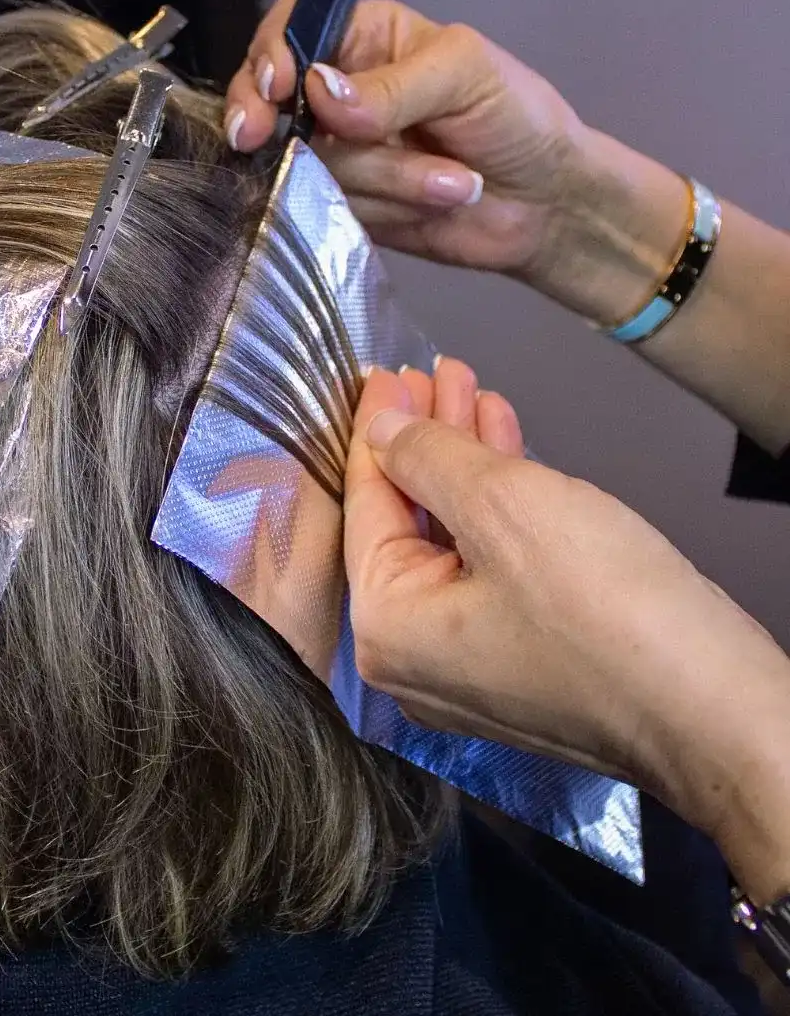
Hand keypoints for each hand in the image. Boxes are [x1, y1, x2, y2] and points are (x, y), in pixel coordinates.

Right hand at [226, 0, 587, 277]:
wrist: (545, 206)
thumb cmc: (516, 120)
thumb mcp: (464, 76)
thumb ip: (392, 85)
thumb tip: (319, 92)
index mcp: (365, 40)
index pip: (292, 31)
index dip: (270, 58)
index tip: (273, 90)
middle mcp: (340, 98)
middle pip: (276, 106)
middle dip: (276, 127)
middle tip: (262, 141)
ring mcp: (340, 159)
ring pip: (312, 169)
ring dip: (386, 181)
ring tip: (451, 180)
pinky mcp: (346, 210)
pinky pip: (331, 213)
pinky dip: (385, 211)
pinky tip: (430, 207)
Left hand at [344, 362, 789, 899]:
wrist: (717, 710)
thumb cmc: (604, 607)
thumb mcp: (503, 505)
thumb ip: (428, 457)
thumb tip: (381, 427)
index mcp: (386, 629)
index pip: (366, 506)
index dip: (375, 430)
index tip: (381, 374)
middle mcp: (412, 657)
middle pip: (410, 521)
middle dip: (429, 438)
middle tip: (435, 372)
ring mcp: (468, 666)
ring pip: (455, 540)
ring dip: (468, 462)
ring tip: (475, 390)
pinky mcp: (522, 661)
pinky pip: (492, 568)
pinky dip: (502, 506)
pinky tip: (509, 444)